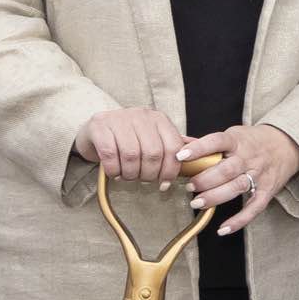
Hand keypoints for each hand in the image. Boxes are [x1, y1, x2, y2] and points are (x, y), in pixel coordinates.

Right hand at [74, 107, 199, 184]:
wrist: (94, 130)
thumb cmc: (127, 139)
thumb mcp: (152, 139)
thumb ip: (173, 147)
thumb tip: (205, 156)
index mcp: (158, 118)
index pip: (173, 147)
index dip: (170, 170)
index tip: (163, 185)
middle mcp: (140, 115)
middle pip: (153, 153)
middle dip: (149, 175)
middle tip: (142, 181)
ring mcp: (118, 118)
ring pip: (132, 155)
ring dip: (130, 174)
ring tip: (128, 177)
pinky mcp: (99, 127)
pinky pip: (110, 155)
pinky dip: (114, 170)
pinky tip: (114, 173)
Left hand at [184, 122, 298, 236]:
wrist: (287, 144)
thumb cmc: (254, 141)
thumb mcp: (234, 135)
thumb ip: (208, 143)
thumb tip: (179, 142)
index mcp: (238, 140)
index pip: (217, 141)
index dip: (199, 148)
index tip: (181, 155)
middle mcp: (249, 157)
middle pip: (226, 169)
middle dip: (205, 179)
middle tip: (189, 186)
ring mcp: (259, 175)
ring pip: (237, 187)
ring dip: (215, 197)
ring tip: (197, 202)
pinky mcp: (267, 191)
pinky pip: (254, 208)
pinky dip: (239, 220)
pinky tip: (223, 228)